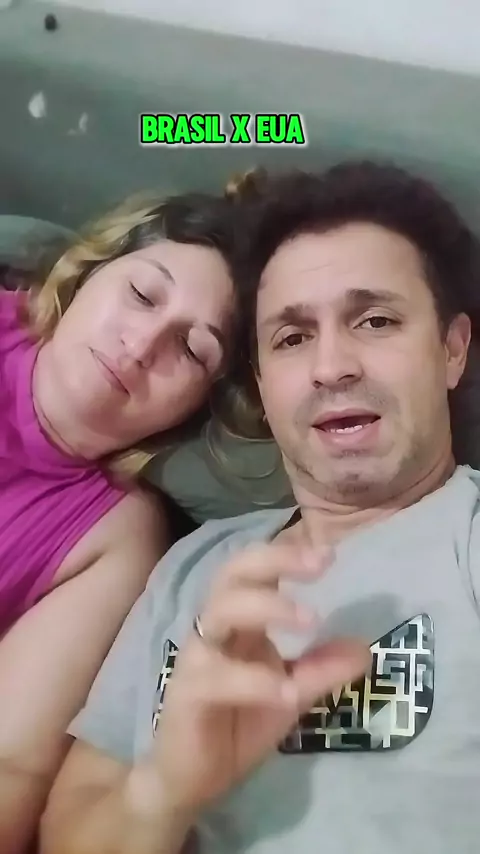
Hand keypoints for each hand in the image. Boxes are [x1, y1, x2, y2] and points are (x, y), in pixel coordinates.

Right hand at [151, 541, 370, 813]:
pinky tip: (287, 691)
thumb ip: (321, 670)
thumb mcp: (290, 694)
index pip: (255, 572)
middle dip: (274, 562)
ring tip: (311, 620)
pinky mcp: (187, 694)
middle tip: (319, 565)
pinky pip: (217, 677)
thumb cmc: (237, 724)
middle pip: (232, 575)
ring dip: (266, 608)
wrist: (190, 780)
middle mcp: (215, 629)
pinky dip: (254, 680)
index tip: (328, 554)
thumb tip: (365, 648)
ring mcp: (197, 659)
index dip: (286, 556)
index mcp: (238, 622)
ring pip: (220, 612)